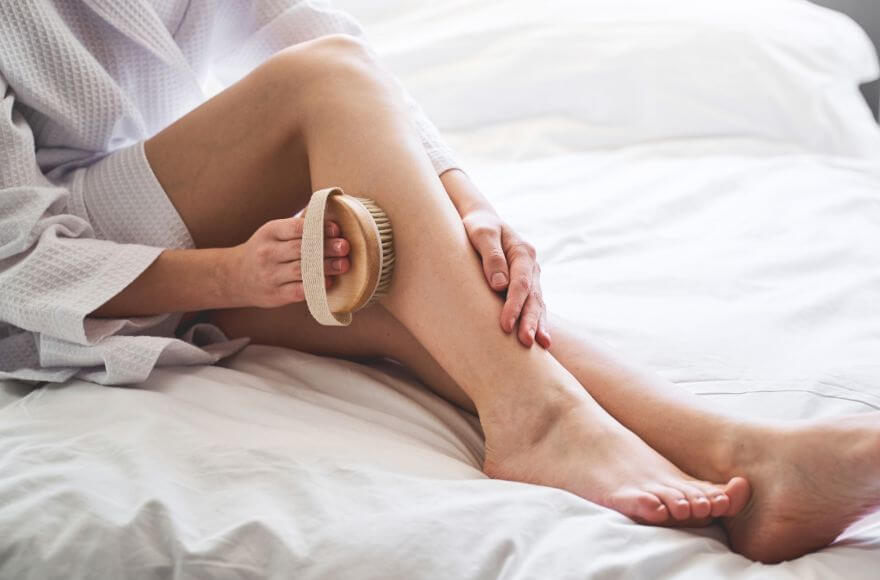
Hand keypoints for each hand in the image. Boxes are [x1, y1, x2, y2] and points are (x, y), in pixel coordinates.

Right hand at [226, 217, 349, 307]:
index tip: (336, 229)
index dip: (317, 228)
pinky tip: (329, 282)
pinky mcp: (275, 295)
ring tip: (344, 264)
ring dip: (326, 267)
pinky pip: (298, 291)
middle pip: (301, 249)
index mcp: (270, 232)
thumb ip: (299, 224)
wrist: (236, 277)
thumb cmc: (266, 250)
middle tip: (345, 247)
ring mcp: (271, 275)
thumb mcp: (275, 232)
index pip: (294, 228)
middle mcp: (268, 253)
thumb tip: (330, 209)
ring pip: (301, 270)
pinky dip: (315, 286)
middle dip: (325, 247)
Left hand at [461, 207, 550, 348]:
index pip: (521, 283)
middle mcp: (531, 266)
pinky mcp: (526, 287)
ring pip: (537, 304)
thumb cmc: (477, 226)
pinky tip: (541, 341)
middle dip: (530, 321)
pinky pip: (534, 306)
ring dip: (538, 325)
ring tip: (541, 346)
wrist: (481, 221)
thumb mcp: (480, 233)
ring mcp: (531, 277)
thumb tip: (499, 285)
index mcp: (522, 252)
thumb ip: (491, 255)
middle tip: (525, 342)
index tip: (505, 325)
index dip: (514, 305)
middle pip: (533, 297)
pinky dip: (538, 322)